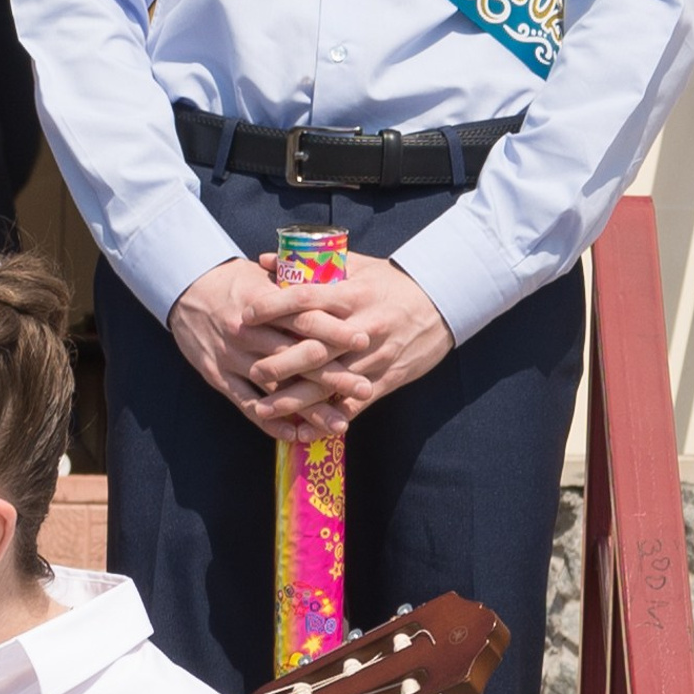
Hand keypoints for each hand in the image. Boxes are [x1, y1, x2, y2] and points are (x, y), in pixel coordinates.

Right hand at [166, 260, 363, 442]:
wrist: (188, 290)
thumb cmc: (235, 281)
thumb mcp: (267, 275)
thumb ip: (298, 285)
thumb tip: (338, 283)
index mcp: (266, 303)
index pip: (305, 318)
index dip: (335, 330)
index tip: (363, 341)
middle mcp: (251, 332)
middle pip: (298, 356)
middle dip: (333, 375)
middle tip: (364, 388)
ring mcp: (234, 357)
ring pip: (277, 387)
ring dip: (309, 408)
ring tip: (339, 423)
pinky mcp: (218, 376)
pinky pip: (247, 403)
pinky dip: (270, 421)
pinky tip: (293, 434)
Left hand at [247, 252, 450, 420]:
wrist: (446, 301)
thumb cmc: (392, 284)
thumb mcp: (358, 267)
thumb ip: (311, 267)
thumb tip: (265, 261)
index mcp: (355, 294)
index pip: (308, 298)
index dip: (276, 306)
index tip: (247, 313)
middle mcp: (363, 327)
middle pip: (316, 347)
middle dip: (281, 362)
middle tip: (251, 370)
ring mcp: (375, 357)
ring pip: (330, 382)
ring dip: (295, 400)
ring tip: (263, 410)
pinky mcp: (386, 379)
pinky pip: (352, 405)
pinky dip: (326, 420)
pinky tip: (302, 432)